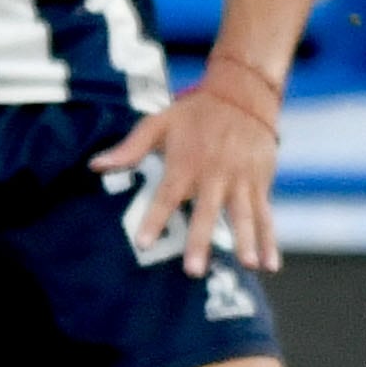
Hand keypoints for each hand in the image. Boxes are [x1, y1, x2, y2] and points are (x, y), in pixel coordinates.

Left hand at [90, 75, 278, 276]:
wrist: (242, 95)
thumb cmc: (194, 114)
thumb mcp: (159, 123)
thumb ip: (130, 148)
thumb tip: (95, 165)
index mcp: (186, 162)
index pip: (166, 196)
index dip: (154, 219)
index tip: (143, 243)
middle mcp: (214, 174)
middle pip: (206, 212)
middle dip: (200, 241)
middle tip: (193, 270)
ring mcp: (240, 180)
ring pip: (243, 215)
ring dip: (246, 241)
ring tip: (247, 265)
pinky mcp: (260, 184)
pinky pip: (266, 216)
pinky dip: (270, 241)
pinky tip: (270, 265)